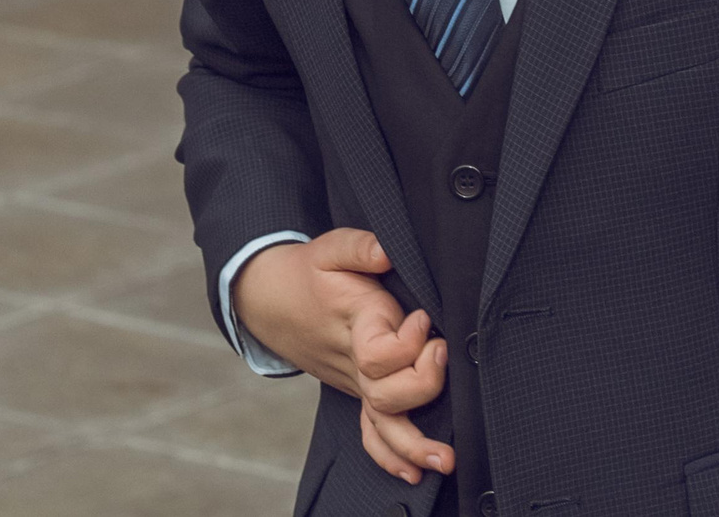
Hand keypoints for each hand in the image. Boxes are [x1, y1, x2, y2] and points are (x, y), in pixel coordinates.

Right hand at [234, 230, 452, 483]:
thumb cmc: (308, 274)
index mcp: (355, 327)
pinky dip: (390, 456)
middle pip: (387, 396)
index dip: (408, 343)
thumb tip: (386, 251)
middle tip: (440, 351)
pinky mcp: (359, 390)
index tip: (421, 317)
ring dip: (414, 445)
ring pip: (383, 425)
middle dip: (424, 385)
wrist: (272, 299)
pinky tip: (414, 472)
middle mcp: (356, 363)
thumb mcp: (330, 249)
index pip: (380, 355)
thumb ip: (361, 246)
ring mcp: (356, 383)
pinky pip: (372, 432)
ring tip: (446, 458)